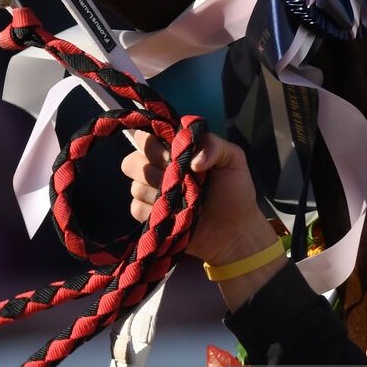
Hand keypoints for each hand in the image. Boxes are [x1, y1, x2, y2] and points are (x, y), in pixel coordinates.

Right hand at [120, 130, 276, 266]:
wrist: (235, 229)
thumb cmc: (235, 191)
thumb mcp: (233, 159)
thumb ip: (213, 145)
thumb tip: (191, 159)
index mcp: (174, 151)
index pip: (146, 137)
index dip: (153, 143)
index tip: (172, 154)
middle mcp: (158, 169)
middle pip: (131, 161)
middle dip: (153, 168)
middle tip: (178, 176)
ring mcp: (152, 193)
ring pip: (135, 186)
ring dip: (159, 192)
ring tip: (184, 198)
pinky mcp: (149, 216)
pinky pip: (137, 208)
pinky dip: (155, 211)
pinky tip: (175, 213)